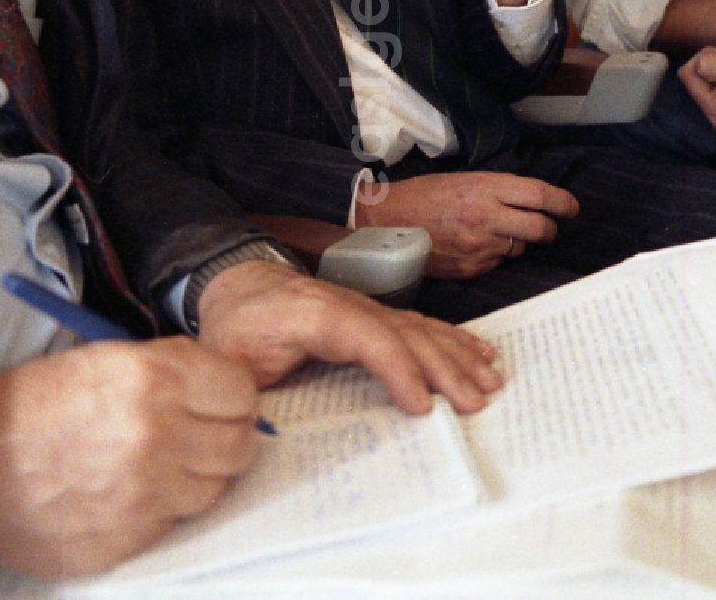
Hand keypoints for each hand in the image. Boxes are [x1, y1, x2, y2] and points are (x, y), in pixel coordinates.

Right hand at [0, 337, 258, 577]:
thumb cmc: (37, 404)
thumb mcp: (109, 358)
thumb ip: (172, 371)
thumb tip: (223, 389)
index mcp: (156, 377)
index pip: (240, 390)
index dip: (236, 393)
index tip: (225, 398)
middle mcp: (160, 434)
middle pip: (240, 443)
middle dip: (232, 435)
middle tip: (211, 432)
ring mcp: (148, 491)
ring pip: (216, 486)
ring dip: (204, 473)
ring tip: (172, 461)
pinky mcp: (133, 536)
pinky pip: (178, 520)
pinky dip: (169, 506)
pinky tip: (139, 489)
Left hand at [195, 260, 502, 414]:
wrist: (235, 281)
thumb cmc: (233, 326)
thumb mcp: (226, 361)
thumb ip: (244, 393)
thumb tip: (258, 434)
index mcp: (312, 314)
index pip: (366, 336)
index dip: (397, 368)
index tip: (422, 405)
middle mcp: (347, 305)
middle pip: (403, 332)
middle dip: (443, 368)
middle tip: (476, 403)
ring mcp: (363, 307)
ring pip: (417, 328)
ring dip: (455, 355)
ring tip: (489, 381)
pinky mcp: (371, 314)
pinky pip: (417, 324)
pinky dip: (450, 339)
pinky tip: (476, 351)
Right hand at [355, 169, 578, 279]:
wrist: (387, 222)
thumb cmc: (425, 195)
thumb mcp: (463, 179)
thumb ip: (497, 190)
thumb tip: (530, 201)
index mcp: (485, 189)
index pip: (539, 196)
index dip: (563, 202)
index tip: (571, 207)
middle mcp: (486, 218)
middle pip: (541, 228)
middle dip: (549, 228)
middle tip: (546, 226)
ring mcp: (479, 247)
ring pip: (519, 249)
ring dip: (516, 242)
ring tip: (491, 232)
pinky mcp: (471, 268)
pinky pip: (497, 263)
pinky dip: (493, 255)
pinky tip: (473, 245)